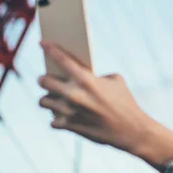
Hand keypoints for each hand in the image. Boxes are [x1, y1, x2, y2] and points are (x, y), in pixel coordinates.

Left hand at [37, 41, 151, 152]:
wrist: (131, 130)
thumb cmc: (126, 102)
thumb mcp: (115, 80)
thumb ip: (95, 76)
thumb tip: (82, 75)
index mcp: (87, 80)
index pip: (62, 60)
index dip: (50, 49)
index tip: (42, 43)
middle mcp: (74, 95)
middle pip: (44, 81)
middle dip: (44, 79)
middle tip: (46, 79)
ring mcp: (70, 112)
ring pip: (43, 101)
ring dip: (48, 98)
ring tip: (53, 98)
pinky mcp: (70, 127)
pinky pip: (52, 121)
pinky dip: (57, 119)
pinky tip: (64, 116)